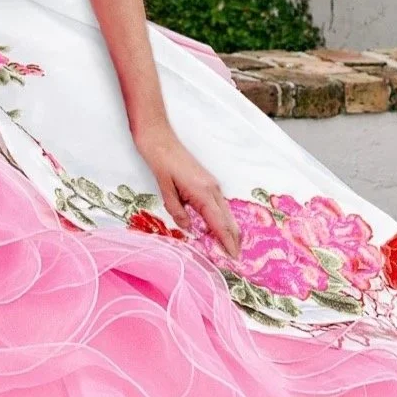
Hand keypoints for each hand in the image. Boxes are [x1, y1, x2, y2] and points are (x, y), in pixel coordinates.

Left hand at [134, 125, 240, 259]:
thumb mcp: (165, 189)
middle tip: (236, 258)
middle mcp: (212, 189)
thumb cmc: (160, 161)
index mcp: (202, 192)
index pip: (219, 223)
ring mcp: (212, 184)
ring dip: (229, 229)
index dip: (227, 241)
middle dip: (233, 239)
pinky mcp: (208, 182)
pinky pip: (219, 205)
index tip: (234, 257)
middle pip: (228, 219)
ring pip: (225, 212)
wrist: (159, 138)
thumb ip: (177, 211)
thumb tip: (188, 227)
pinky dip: (223, 219)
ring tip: (231, 247)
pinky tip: (220, 227)